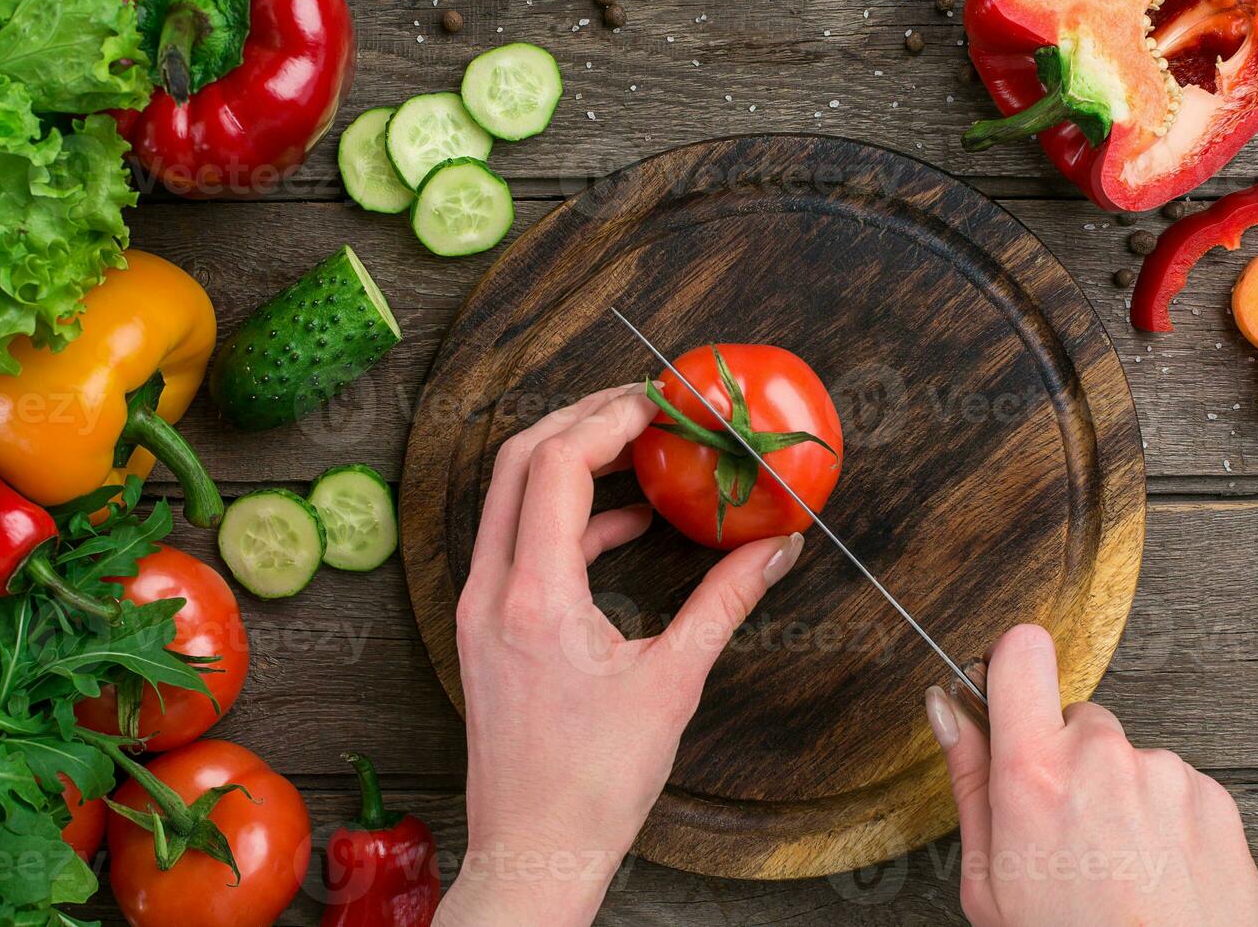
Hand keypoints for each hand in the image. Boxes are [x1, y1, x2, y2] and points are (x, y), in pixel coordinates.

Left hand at [434, 384, 803, 926]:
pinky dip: (565, 518)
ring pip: (511, 498)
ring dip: (570, 464)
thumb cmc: (595, 785)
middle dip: (581, 421)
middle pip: (520, 461)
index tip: (659, 405)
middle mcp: (492, 591)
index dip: (607, 420)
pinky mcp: (485, 628)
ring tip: (638, 454)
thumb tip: (778, 547)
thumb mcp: (674, 684)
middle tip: (644, 408)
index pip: (557, 465)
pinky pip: (517, 542)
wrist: (533, 852)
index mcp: (534, 597)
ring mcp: (479, 608)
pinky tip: (621, 528)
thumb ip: (726, 602)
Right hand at [926, 624, 1257, 926]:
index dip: (1012, 665)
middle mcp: (1102, 758)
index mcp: (1034, 774)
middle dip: (1065, 758)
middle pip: (1074, 719)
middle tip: (1065, 829)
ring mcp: (1164, 774)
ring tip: (1115, 863)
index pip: (1022, 652)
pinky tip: (1151, 868)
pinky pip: (1173, 784)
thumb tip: (947, 709)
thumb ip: (968, 779)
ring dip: (1118, 793)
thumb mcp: (988, 879)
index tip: (1009, 691)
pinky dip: (1162, 817)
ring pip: (1126, 757)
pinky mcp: (1212, 797)